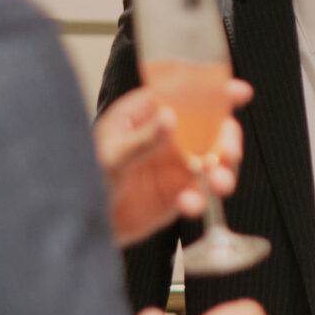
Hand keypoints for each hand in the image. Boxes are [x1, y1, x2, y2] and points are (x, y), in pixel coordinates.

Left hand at [92, 80, 250, 244]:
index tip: (239, 93)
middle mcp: (165, 139)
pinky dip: (200, 201)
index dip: (214, 92)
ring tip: (220, 184)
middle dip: (227, 140)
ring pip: (212, 164)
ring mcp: (172, 168)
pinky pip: (199, 195)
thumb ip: (142, 139)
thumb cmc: (79, 177)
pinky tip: (188, 205)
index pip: (185, 96)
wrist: (75, 222)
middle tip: (229, 152)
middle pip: (210, 131)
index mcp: (146, 116)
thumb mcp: (111, 155)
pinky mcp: (175, 196)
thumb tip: (169, 118)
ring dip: (223, 172)